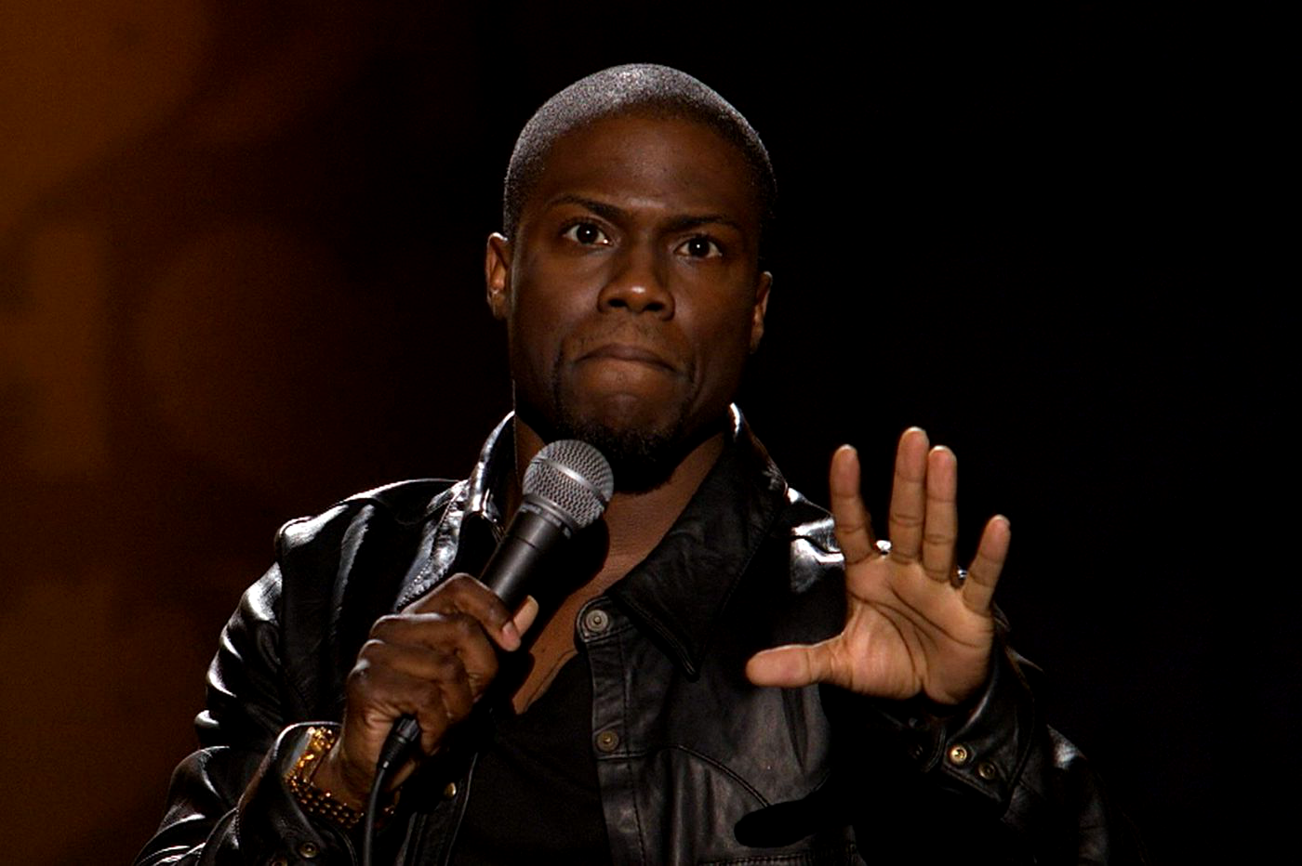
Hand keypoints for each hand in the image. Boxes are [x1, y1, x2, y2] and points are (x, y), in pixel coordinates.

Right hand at [313, 575, 537, 805]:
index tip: (511, 643)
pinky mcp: (366, 683)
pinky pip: (426, 698)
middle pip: (462, 628)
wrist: (376, 767)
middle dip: (480, 674)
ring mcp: (376, 653)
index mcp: (417, 618)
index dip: (493, 610)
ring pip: (448, 668)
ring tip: (442, 722)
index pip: (460, 587)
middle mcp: (392, 627)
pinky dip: (437, 727)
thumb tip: (529, 607)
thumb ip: (495, 643)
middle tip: (465, 702)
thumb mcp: (468, 679)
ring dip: (457, 708)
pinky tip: (426, 736)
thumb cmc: (421, 720)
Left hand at [746, 428, 1009, 704]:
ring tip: (941, 457)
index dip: (849, 493)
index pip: (855, 526)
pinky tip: (996, 525)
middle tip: (911, 435)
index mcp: (869, 573)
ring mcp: (938, 586)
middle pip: (905, 519)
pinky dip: (988, 556)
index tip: (844, 453)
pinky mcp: (969, 611)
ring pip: (939, 536)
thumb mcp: (840, 664)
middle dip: (906, 479)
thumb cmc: (890, 664)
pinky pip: (978, 579)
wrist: (936, 695)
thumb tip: (750, 670)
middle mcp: (905, 570)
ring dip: (941, 499)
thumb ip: (800, 662)